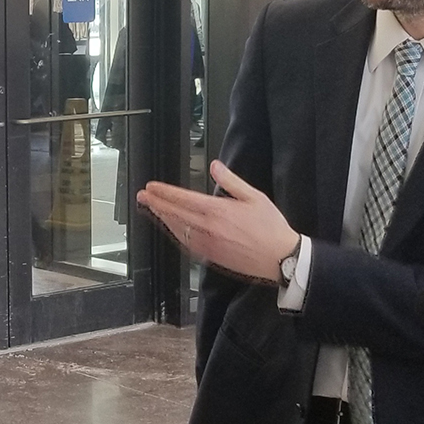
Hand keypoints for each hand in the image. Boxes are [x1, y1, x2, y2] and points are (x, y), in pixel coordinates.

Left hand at [138, 160, 298, 283]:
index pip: (183, 199)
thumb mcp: (254, 196)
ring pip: (177, 230)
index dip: (164, 192)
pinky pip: (187, 244)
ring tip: (152, 210)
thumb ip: (230, 180)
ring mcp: (208, 245)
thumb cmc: (270, 228)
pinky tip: (171, 229)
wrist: (280, 258)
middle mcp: (209, 229)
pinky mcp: (211, 256)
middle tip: (143, 196)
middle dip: (156, 204)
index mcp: (218, 211)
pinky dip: (175, 234)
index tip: (151, 187)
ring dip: (163, 219)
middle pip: (174, 214)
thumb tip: (215, 166)